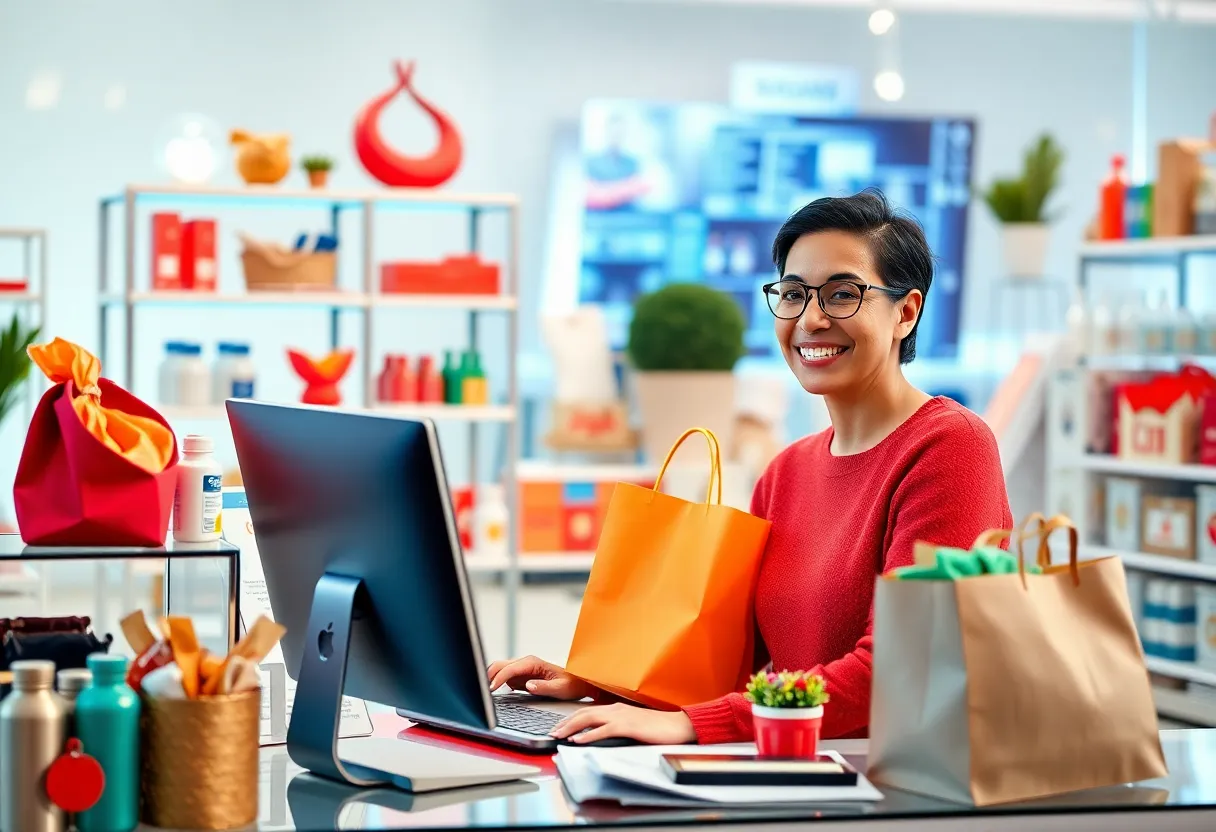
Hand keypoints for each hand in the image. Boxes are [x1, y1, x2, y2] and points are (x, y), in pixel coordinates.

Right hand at [487, 655, 593, 700]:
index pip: (509, 669)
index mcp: (533, 663)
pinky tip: (492, 692)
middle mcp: (525, 663)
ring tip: (483, 692)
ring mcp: (522, 669)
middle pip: (500, 665)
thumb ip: (543, 687)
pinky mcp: (521, 676)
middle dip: (488, 675)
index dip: (498, 678)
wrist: (577, 682)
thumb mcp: (560, 688)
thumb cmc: (570, 684)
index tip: (490, 689)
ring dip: (490, 678)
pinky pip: (505, 677)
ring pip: (500, 669)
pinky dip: (496, 682)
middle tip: (481, 691)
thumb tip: (527, 685)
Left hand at [550, 703, 696, 744]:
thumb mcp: (633, 725)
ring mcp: (621, 716)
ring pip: (589, 719)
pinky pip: (603, 730)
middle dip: (565, 723)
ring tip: (559, 735)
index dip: (571, 719)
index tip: (559, 727)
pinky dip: (588, 735)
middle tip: (552, 732)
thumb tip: (601, 736)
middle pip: (583, 713)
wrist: (678, 725)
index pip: (587, 712)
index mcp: (616, 708)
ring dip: (571, 728)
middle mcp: (615, 709)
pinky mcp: (628, 726)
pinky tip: (579, 741)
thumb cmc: (658, 727)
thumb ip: (617, 728)